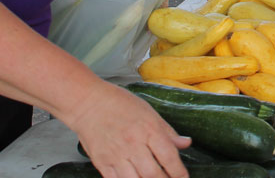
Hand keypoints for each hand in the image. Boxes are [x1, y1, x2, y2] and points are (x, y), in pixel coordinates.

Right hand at [67, 82, 189, 177]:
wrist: (88, 103)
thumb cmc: (119, 104)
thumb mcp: (149, 112)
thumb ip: (167, 131)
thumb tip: (186, 143)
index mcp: (148, 129)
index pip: (169, 157)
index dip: (179, 172)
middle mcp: (133, 144)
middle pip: (154, 174)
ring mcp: (116, 155)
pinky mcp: (102, 163)